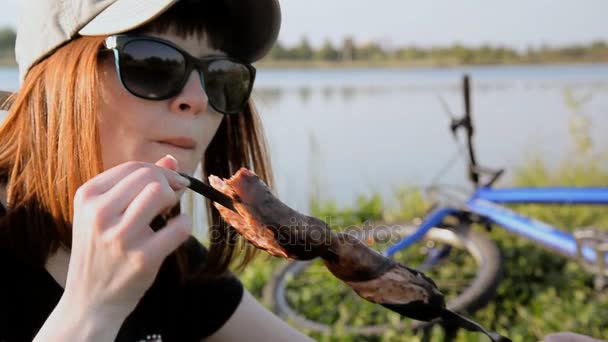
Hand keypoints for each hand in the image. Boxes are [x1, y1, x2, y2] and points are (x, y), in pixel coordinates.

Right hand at [63, 155, 192, 318]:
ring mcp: (120, 237)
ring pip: (160, 193)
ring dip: (174, 199)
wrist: (90, 301)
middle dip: (169, 183)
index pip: (133, 167)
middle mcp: (99, 214)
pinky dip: (184, 224)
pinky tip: (176, 229)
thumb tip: (170, 159)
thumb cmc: (101, 251)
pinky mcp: (142, 258)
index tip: (171, 181)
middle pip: (149, 176)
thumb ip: (135, 184)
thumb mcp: (105, 214)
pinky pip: (179, 226)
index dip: (160, 171)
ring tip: (169, 213)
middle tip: (174, 196)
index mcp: (87, 197)